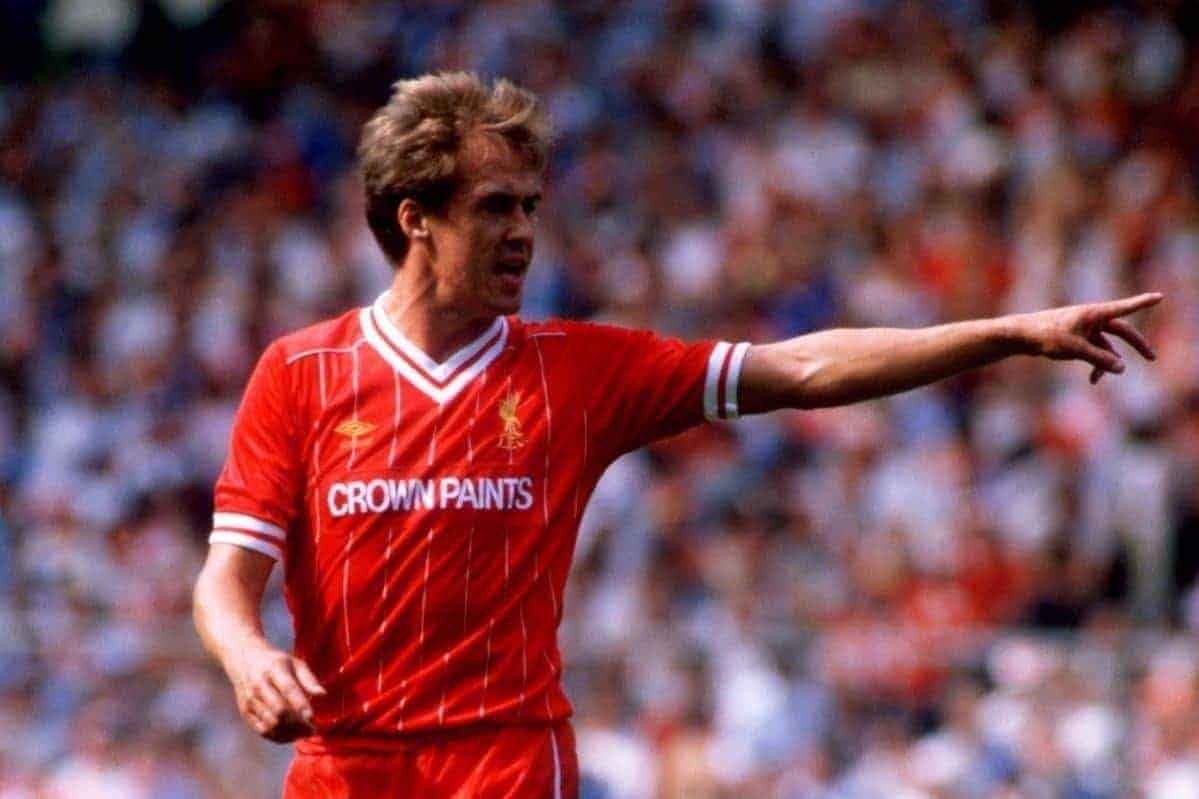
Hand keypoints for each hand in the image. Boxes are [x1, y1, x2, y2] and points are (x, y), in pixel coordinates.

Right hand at [227, 644, 325, 742]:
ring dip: (290, 733)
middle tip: (313, 729)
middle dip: (298, 724)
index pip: (288, 689)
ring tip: (305, 732)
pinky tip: (291, 735)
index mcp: (274, 669)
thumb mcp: (295, 663)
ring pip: (271, 724)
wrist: (244, 660)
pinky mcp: (245, 712)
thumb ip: (309, 679)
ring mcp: (250, 700)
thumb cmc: (276, 663)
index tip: (312, 717)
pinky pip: (263, 731)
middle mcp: (259, 685)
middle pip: (279, 711)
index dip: (300, 705)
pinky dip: (279, 737)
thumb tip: (322, 695)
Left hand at [1013, 293, 1161, 383]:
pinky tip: (1092, 379)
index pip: (1124, 307)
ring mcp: (1084, 328)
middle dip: (1136, 344)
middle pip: (1121, 330)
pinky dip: (1095, 363)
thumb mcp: (1075, 349)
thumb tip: (1122, 369)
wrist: (1021, 336)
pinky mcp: (1076, 337)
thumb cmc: (1046, 336)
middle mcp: (1092, 318)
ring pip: (1106, 345)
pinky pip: (1094, 350)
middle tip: (1151, 357)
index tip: (1160, 297)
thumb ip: (1100, 359)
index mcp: (1094, 313)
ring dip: (1106, 361)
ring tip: (1096, 379)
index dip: (1142, 303)